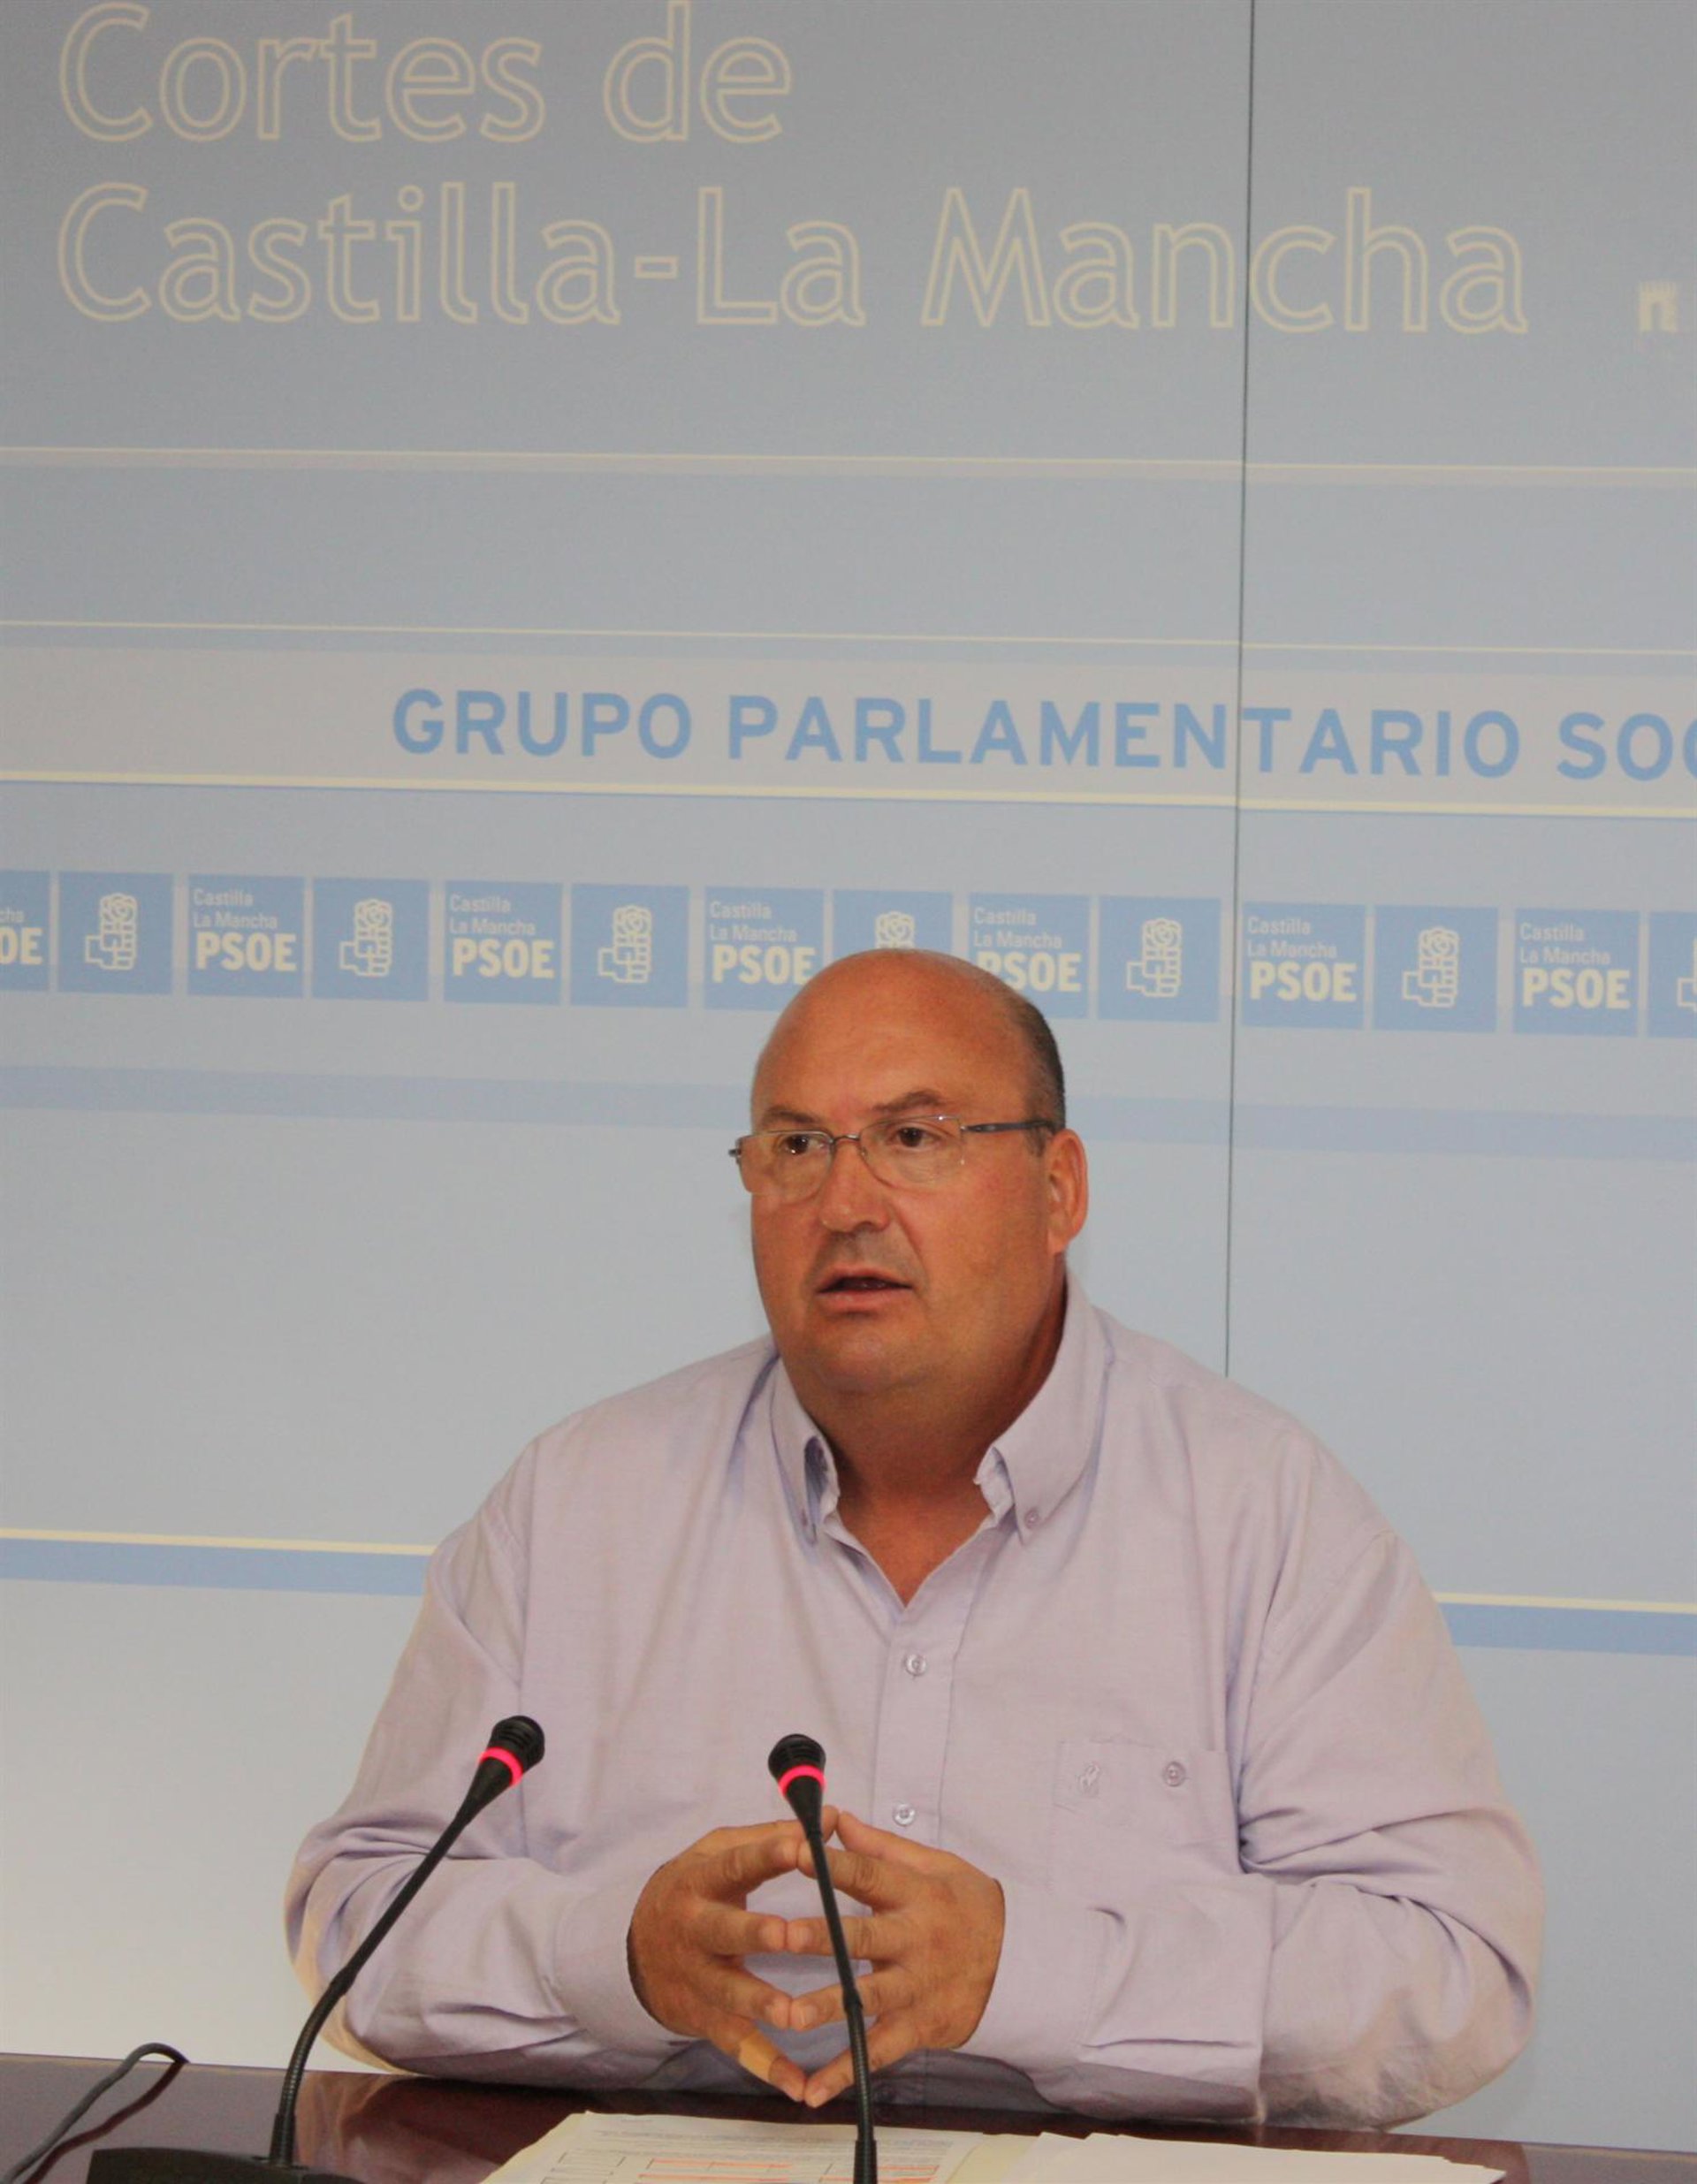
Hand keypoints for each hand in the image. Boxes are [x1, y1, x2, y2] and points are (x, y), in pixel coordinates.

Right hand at [627, 1817, 832, 2099]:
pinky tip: (798, 2085)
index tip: (803, 1844)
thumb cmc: (695, 1890)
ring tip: (793, 2015)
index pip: (736, 1864)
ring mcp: (698, 1978)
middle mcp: (694, 1930)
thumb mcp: (717, 1853)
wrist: (632, 1946)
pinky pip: (737, 2045)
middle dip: (755, 1934)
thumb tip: (829, 1817)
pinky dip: (767, 2067)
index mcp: (700, 1881)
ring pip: (730, 1994)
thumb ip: (771, 1837)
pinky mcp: (705, 2018)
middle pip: (725, 1932)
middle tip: (787, 1934)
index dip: (768, 1854)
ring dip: (761, 2004)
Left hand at [782, 1810, 1005, 2106]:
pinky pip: (878, 2053)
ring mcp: (915, 1988)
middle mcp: (914, 1941)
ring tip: (789, 2016)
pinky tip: (812, 2091)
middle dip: (821, 1938)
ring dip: (828, 2007)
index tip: (797, 1853)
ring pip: (867, 1999)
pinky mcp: (917, 2027)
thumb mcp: (935, 1866)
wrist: (1020, 1962)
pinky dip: (845, 2073)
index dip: (833, 1865)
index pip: (869, 1875)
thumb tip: (837, 1819)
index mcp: (915, 1894)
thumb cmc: (968, 1905)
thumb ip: (882, 1847)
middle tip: (782, 1935)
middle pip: (862, 1938)